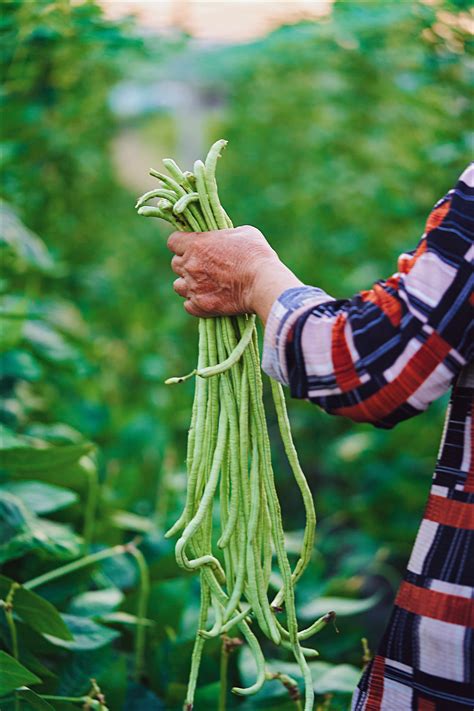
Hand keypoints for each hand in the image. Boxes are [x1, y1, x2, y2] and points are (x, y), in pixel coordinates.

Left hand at [167, 225, 301, 322]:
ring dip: (188, 284)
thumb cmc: (256, 254)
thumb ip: (225, 234)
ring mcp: (193, 287)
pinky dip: (195, 303)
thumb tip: (223, 237)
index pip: (172, 241)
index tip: (191, 247)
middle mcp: (190, 265)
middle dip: (186, 264)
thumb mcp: (243, 232)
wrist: (263, 283)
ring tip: (203, 285)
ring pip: (178, 286)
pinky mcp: (200, 306)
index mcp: (196, 244)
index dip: (181, 244)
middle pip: (175, 264)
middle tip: (203, 266)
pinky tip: (207, 299)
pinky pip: (188, 305)